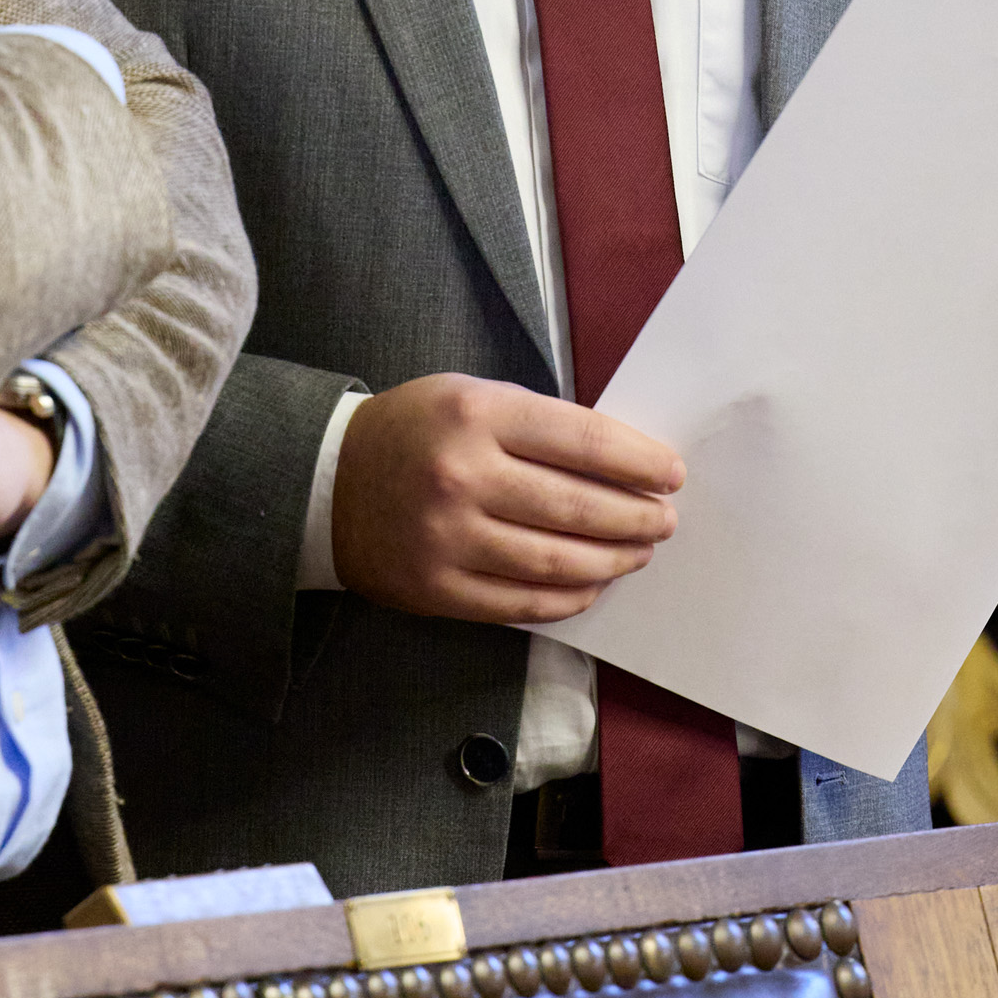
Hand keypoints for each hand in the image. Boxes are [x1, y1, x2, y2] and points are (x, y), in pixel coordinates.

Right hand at [330, 373, 681, 625]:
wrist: (327, 484)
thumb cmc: (413, 431)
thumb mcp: (469, 396)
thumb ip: (536, 425)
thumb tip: (620, 463)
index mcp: (474, 414)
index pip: (580, 440)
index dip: (637, 461)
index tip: (671, 473)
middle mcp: (462, 476)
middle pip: (576, 506)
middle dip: (636, 517)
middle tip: (664, 521)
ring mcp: (448, 539)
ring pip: (555, 560)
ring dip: (611, 560)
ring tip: (638, 553)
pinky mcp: (438, 589)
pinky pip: (521, 601)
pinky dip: (568, 597)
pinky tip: (592, 584)